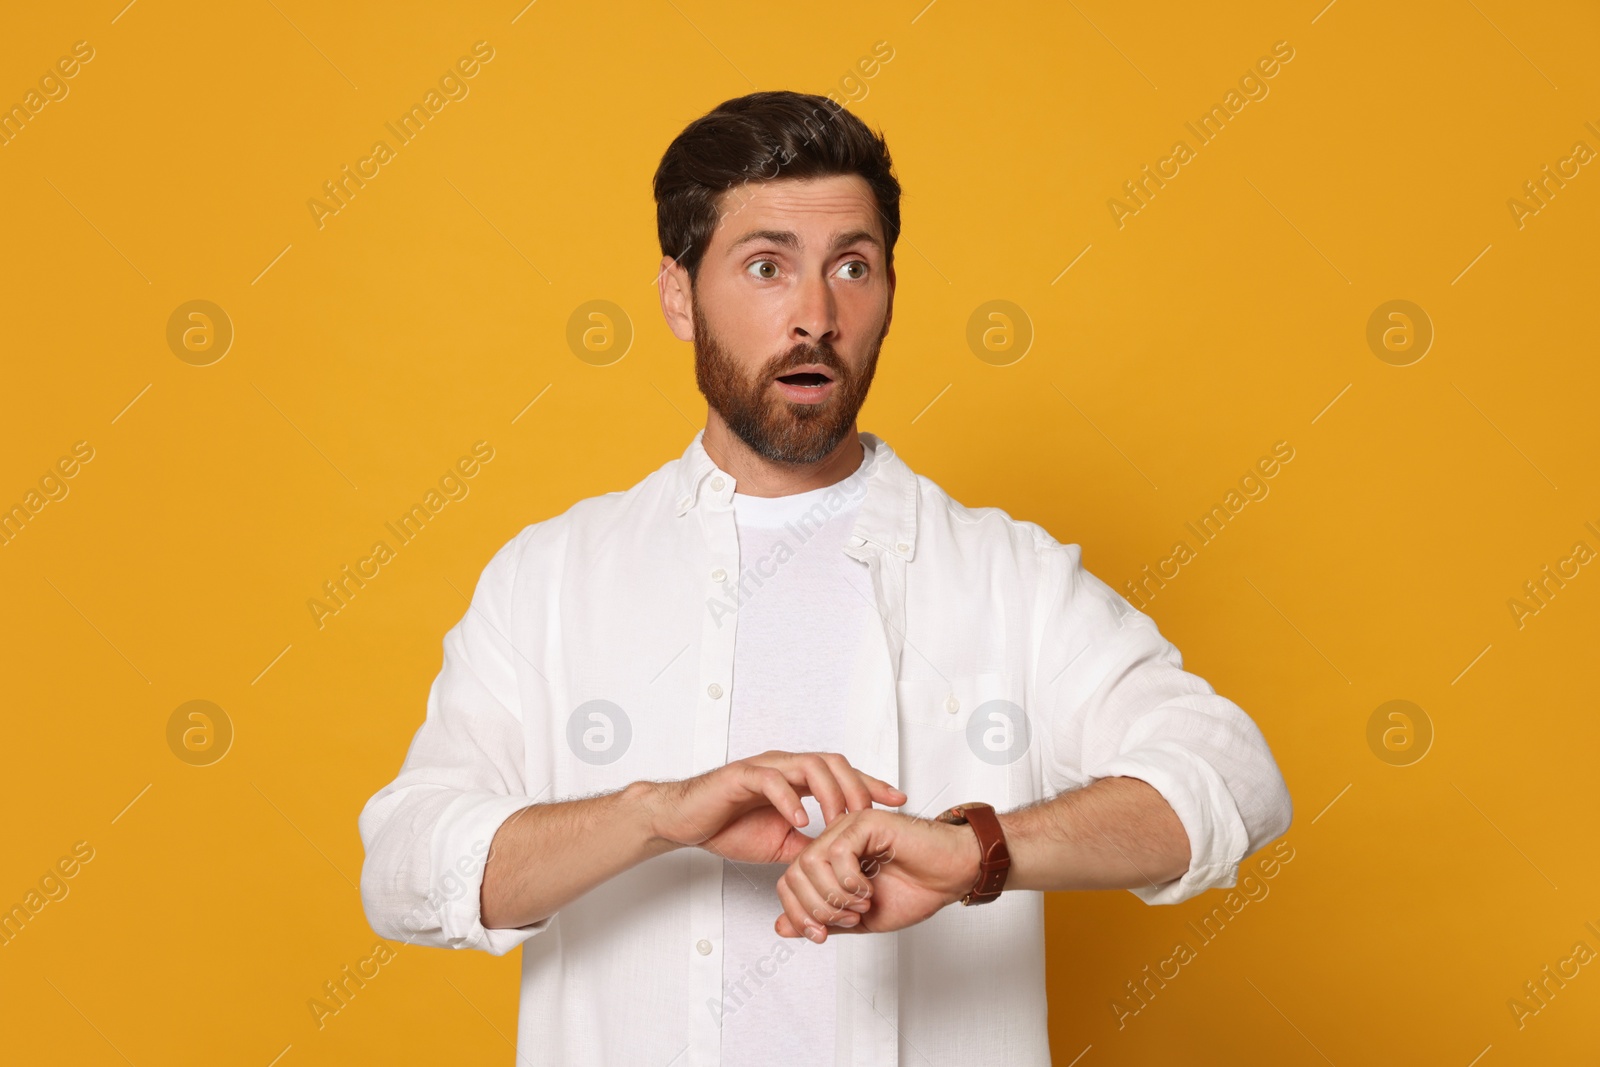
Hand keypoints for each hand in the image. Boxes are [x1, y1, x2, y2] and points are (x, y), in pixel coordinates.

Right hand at [641, 751, 906, 865]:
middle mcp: (785, 768)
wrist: (685, 822)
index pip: (843, 776)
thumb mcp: (781, 844)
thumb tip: (840, 864)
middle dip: (857, 786)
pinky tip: (802, 820)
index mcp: (797, 781)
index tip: (900, 799)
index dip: (873, 785)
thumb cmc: (728, 826)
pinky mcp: (741, 776)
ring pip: (808, 765)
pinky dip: (790, 800)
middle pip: (833, 763)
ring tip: (840, 818)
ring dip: (830, 791)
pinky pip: (771, 781)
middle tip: (871, 815)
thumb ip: (810, 846)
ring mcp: (764, 769)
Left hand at [773, 808, 981, 941]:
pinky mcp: (865, 821)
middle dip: (817, 908)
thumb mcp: (859, 918)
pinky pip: (837, 852)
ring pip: (811, 862)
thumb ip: (822, 920)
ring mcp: (847, 827)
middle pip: (794, 873)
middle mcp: (834, 840)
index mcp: (829, 860)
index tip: (822, 935)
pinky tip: (868, 888)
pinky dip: (849, 880)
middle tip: (849, 918)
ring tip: (861, 903)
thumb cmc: (915, 890)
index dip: (799, 914)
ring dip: (834, 895)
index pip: (790, 882)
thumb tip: (781, 927)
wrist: (950, 875)